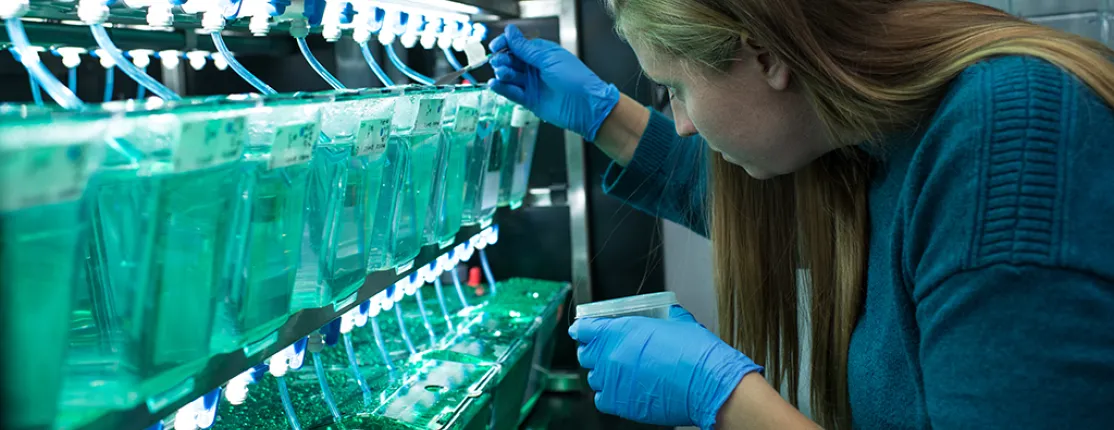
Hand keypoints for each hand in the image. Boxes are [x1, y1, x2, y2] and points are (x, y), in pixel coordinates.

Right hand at [488, 24, 619, 140]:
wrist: (585, 106)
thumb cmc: (575, 79)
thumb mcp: (549, 59)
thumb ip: (526, 49)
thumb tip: (511, 32)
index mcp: (542, 54)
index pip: (519, 46)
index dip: (506, 44)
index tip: (496, 46)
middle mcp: (536, 68)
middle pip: (512, 61)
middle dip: (503, 60)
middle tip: (499, 62)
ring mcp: (532, 84)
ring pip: (511, 76)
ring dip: (503, 73)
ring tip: (502, 73)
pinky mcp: (530, 100)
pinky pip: (512, 93)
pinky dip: (502, 88)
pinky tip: (495, 84)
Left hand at [569, 306, 762, 428]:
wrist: (706, 385)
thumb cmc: (696, 353)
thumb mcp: (678, 321)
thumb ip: (663, 315)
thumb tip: (665, 312)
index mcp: (620, 331)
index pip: (584, 328)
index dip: (583, 328)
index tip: (584, 330)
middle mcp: (610, 356)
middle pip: (586, 354)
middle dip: (593, 351)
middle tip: (606, 351)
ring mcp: (613, 382)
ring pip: (594, 378)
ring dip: (603, 374)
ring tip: (621, 372)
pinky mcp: (620, 404)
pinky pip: (602, 399)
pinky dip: (609, 395)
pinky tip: (624, 390)